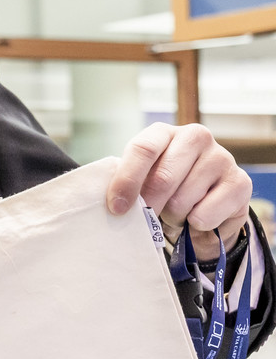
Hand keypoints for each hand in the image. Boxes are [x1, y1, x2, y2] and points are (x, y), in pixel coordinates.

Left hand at [108, 123, 251, 261]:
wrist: (205, 204)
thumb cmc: (164, 190)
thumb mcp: (142, 181)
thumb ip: (129, 185)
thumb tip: (116, 205)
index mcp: (164, 133)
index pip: (143, 149)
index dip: (126, 181)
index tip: (116, 208)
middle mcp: (196, 137)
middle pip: (163, 179)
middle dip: (150, 207)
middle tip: (149, 217)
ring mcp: (222, 157)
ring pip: (182, 201)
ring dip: (173, 217)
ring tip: (176, 213)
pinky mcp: (241, 183)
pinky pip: (205, 215)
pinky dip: (195, 225)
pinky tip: (198, 216)